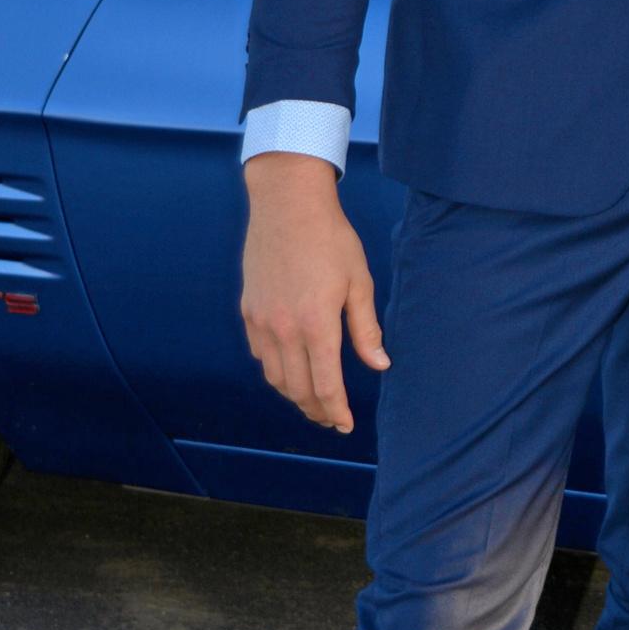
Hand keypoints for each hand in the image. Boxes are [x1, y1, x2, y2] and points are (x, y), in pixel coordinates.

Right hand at [240, 155, 388, 431]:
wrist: (287, 204)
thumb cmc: (331, 239)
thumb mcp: (359, 282)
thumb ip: (366, 329)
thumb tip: (380, 365)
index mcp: (317, 324)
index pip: (326, 385)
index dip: (336, 412)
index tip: (345, 425)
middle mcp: (284, 329)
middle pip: (298, 390)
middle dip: (316, 411)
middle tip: (332, 418)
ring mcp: (261, 321)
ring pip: (275, 377)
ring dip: (294, 395)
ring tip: (313, 400)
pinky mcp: (248, 311)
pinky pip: (260, 355)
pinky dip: (276, 370)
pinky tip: (291, 369)